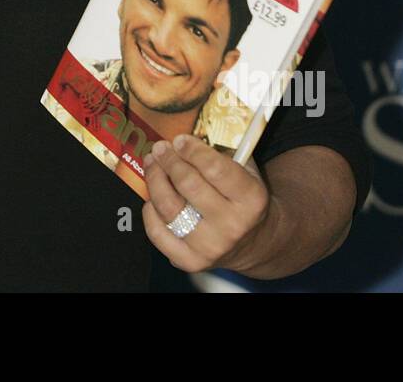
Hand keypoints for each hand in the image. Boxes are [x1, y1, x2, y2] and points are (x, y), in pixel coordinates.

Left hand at [141, 134, 270, 273]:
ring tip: (152, 163)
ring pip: (168, 206)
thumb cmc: (243, 199)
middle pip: (188, 184)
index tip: (179, 140)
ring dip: (154, 179)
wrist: (253, 242)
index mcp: (251, 200)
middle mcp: (232, 225)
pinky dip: (150, 210)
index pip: (215, 169)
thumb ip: (220, 154)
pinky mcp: (190, 261)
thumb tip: (182, 142)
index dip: (192, 150)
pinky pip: (157, 232)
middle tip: (160, 148)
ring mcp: (210, 247)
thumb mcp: (246, 173)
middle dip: (169, 160)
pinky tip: (153, 197)